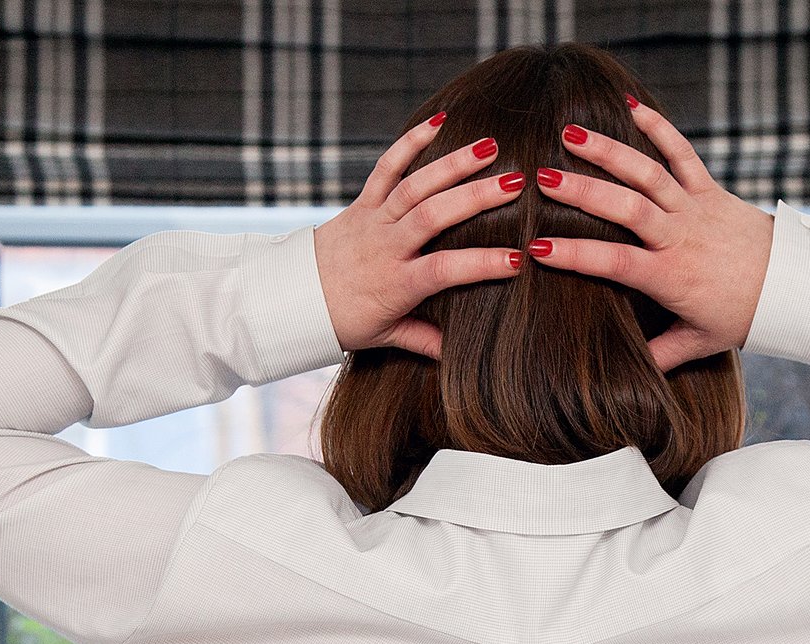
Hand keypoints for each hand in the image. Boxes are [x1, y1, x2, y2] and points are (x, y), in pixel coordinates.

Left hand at [312, 113, 524, 359]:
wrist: (293, 296)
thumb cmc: (344, 320)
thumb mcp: (384, 336)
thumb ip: (422, 340)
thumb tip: (456, 355)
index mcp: (396, 284)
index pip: (444, 271)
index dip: (479, 264)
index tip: (516, 259)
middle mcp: (386, 247)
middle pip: (432, 216)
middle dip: (475, 198)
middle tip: (514, 184)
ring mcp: (373, 220)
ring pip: (414, 186)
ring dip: (452, 164)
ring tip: (489, 146)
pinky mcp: (361, 202)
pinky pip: (385, 168)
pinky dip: (409, 143)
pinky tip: (438, 123)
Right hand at [527, 100, 774, 372]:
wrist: (793, 285)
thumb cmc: (742, 316)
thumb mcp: (699, 343)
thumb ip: (659, 356)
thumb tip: (622, 380)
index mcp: (671, 277)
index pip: (616, 264)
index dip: (577, 256)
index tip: (538, 250)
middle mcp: (681, 238)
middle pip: (628, 209)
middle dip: (584, 193)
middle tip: (543, 179)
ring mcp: (695, 209)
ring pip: (649, 174)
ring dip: (610, 152)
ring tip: (570, 134)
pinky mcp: (711, 190)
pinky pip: (684, 154)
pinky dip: (660, 128)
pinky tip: (633, 106)